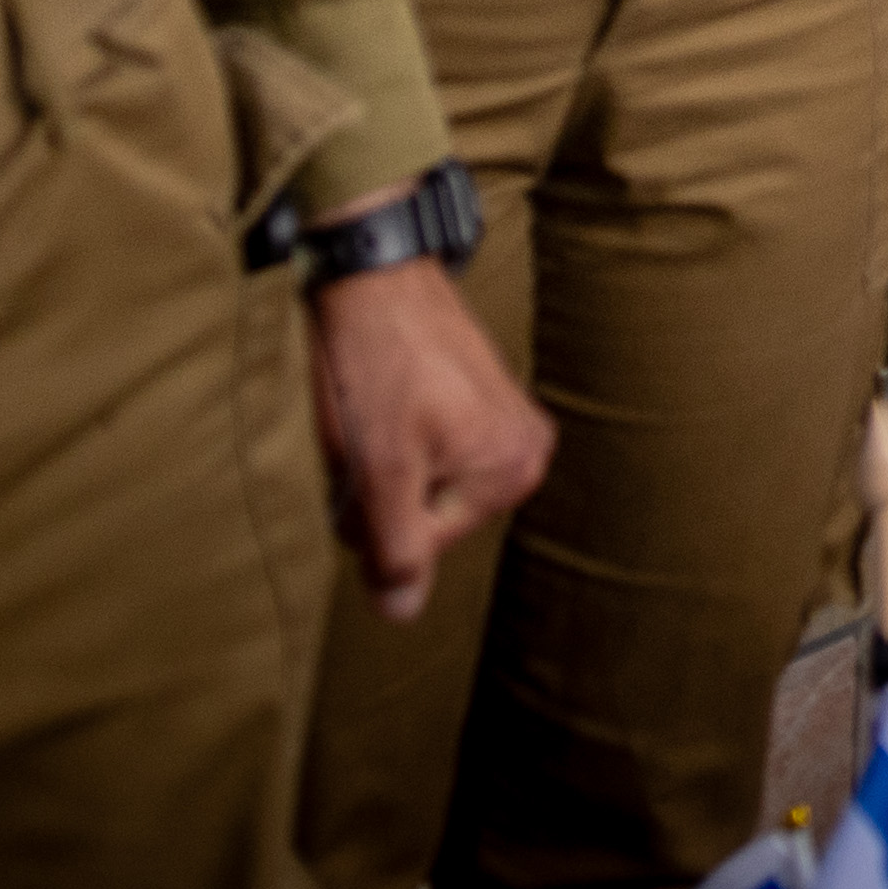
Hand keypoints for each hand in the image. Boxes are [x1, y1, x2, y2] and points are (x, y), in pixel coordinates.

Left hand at [304, 254, 550, 624]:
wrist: (374, 271)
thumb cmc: (377, 362)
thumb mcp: (378, 467)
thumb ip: (394, 548)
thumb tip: (401, 616)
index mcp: (511, 472)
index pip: (419, 545)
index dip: (370, 514)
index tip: (362, 459)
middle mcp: (526, 449)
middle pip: (428, 514)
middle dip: (383, 490)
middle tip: (366, 433)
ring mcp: (508, 420)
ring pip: (424, 483)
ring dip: (387, 463)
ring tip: (375, 411)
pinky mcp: (484, 397)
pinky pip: (432, 449)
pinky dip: (398, 437)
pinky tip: (387, 399)